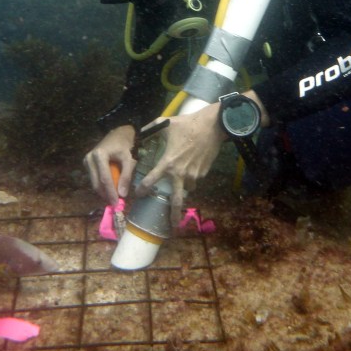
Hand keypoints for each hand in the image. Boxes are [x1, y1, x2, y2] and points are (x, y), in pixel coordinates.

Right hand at [83, 125, 136, 204]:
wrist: (117, 134)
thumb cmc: (124, 146)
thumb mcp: (128, 160)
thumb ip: (126, 176)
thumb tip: (122, 194)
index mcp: (99, 155)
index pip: (104, 178)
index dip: (110, 192)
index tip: (116, 203)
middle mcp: (89, 158)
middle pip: (96, 183)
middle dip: (106, 195)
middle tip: (115, 204)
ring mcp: (86, 161)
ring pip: (94, 183)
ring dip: (103, 192)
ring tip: (113, 198)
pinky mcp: (87, 164)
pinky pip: (94, 179)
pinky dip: (101, 186)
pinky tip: (109, 190)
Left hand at [136, 104, 226, 224]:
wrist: (213, 126)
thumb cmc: (187, 124)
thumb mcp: (165, 123)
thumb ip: (150, 129)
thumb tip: (139, 133)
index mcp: (168, 163)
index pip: (151, 181)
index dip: (142, 189)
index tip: (138, 195)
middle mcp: (180, 173)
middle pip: (176, 200)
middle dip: (174, 215)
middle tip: (172, 226)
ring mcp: (194, 175)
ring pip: (187, 188)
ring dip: (182, 188)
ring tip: (180, 185)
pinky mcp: (203, 172)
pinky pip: (195, 179)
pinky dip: (191, 178)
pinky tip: (190, 167)